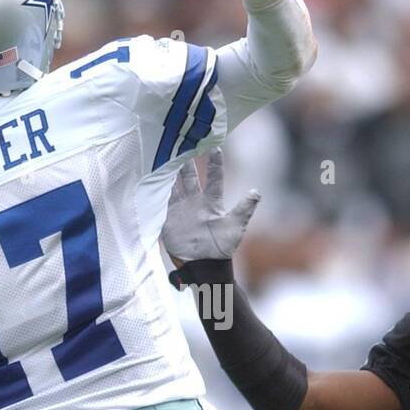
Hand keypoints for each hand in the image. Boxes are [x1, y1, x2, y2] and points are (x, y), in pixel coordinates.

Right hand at [163, 148, 259, 262]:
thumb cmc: (221, 247)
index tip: (215, 146)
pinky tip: (152, 177)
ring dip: (169, 172)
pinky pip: (161, 201)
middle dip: (186, 161)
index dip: (214, 164)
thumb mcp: (235, 227)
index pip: (213, 178)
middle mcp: (195, 202)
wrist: (202, 266)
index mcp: (212, 202)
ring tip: (165, 155)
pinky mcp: (168, 218)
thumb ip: (244, 209)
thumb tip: (257, 192)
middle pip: (190, 177)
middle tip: (183, 143)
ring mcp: (180, 209)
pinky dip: (157, 190)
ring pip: (174, 185)